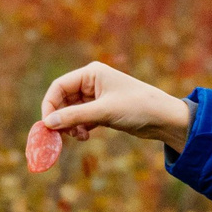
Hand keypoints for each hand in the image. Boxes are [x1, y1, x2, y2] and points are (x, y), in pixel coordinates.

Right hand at [39, 61, 195, 151]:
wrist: (164, 118)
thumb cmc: (137, 107)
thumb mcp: (103, 112)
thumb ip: (74, 117)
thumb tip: (48, 123)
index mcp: (91, 74)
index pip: (59, 86)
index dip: (50, 105)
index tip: (47, 125)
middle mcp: (92, 82)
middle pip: (63, 99)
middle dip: (60, 118)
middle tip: (59, 136)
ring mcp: (97, 97)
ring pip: (72, 111)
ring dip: (70, 125)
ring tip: (78, 137)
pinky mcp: (103, 110)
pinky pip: (82, 118)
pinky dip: (80, 128)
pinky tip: (85, 137)